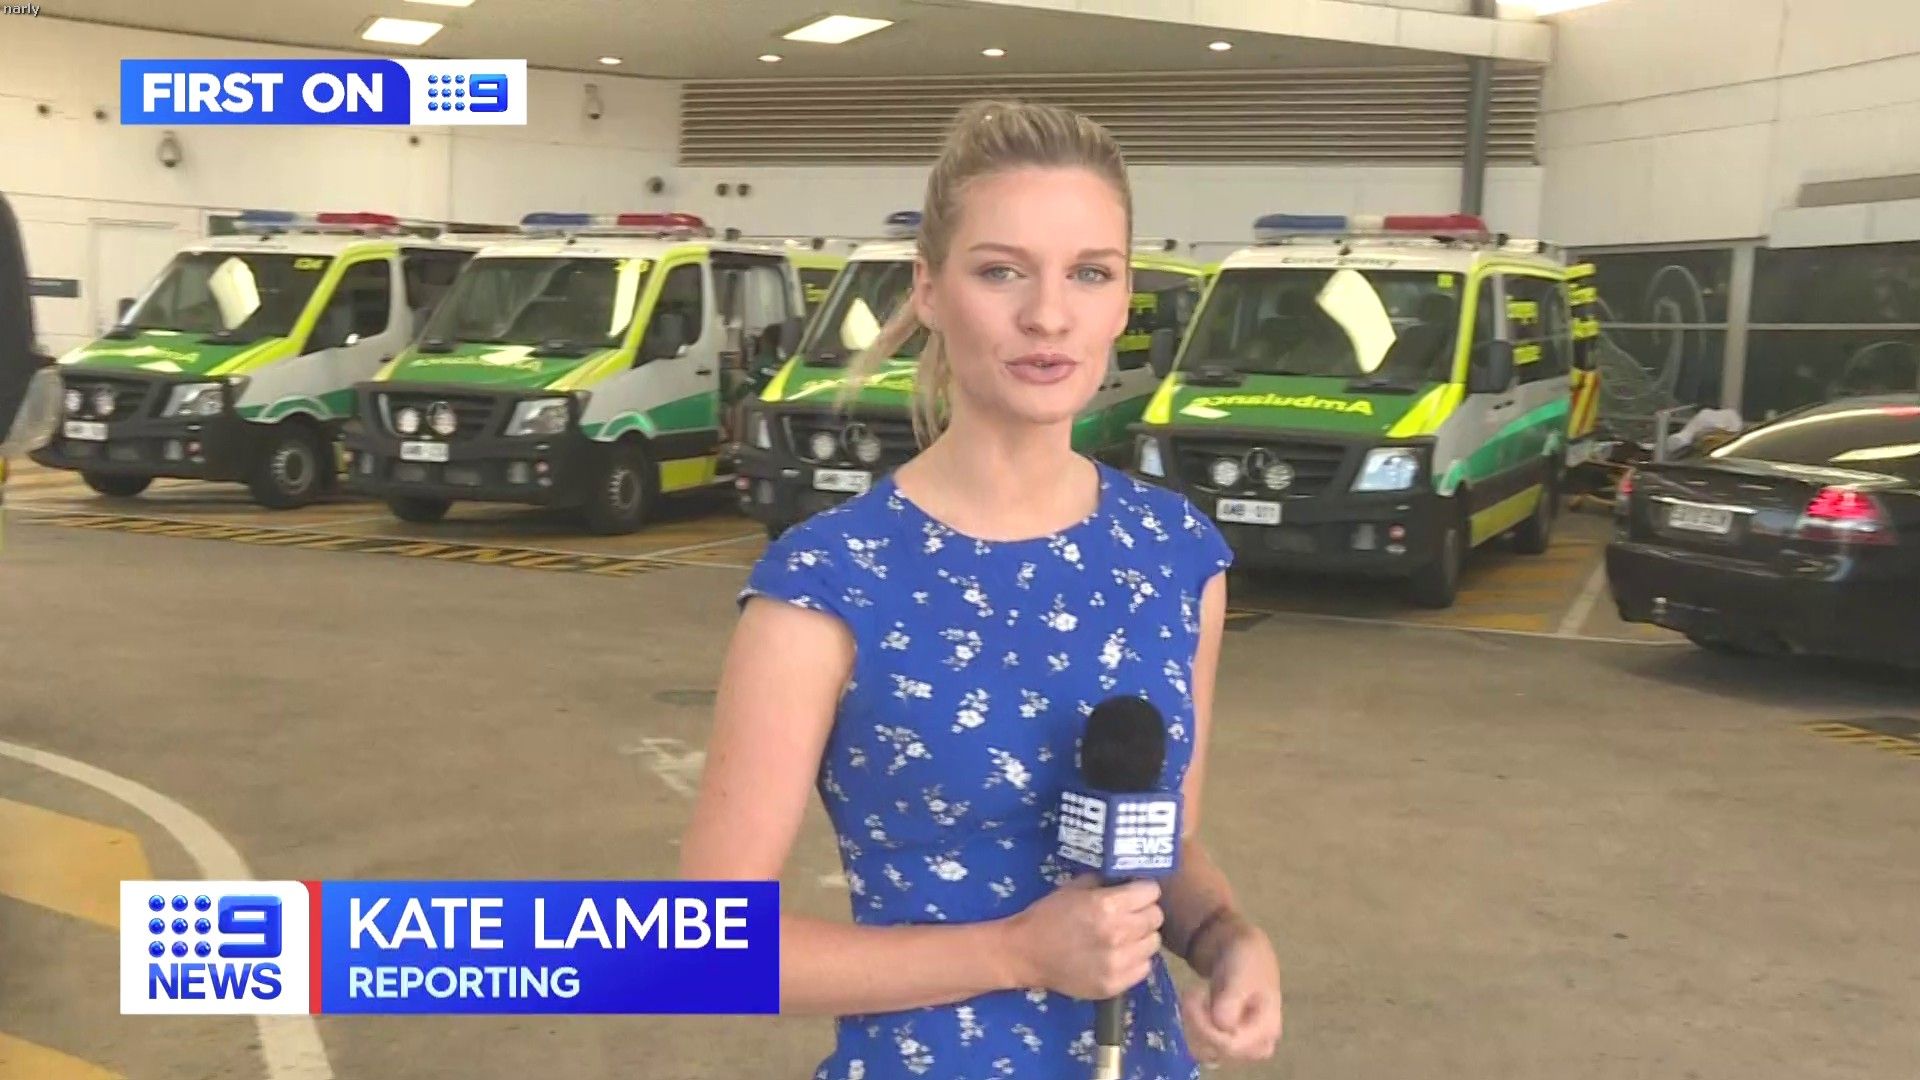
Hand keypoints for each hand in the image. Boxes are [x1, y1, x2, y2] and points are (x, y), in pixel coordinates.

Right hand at [1000, 874, 1163, 999]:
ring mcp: (1118, 962)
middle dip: (1145, 912)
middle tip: (1130, 915)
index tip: (1135, 893)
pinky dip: (1135, 960)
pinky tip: (1118, 955)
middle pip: (1156, 917)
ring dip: (1142, 937)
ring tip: (1125, 937)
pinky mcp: (1115, 984)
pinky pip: (1144, 968)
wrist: (1026, 953)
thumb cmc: (1049, 915)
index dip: (1143, 890)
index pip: (1151, 892)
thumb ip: (1106, 883)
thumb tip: (1129, 880)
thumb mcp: (1075, 888)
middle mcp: (1118, 933)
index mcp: (1107, 905)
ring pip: (1153, 944)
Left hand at [1181, 919, 1281, 1065]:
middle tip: (1190, 993)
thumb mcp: (1240, 974)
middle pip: (1219, 1052)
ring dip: (1192, 1027)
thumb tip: (1222, 1026)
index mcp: (1267, 1028)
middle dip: (1198, 1025)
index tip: (1192, 994)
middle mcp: (1257, 1043)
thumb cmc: (1246, 960)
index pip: (1232, 1045)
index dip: (1206, 1027)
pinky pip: (1203, 1048)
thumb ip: (1232, 1000)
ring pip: (1207, 1053)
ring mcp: (1241, 1045)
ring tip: (1192, 998)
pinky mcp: (1226, 1042)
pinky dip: (1192, 1031)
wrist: (1241, 950)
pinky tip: (1194, 1009)